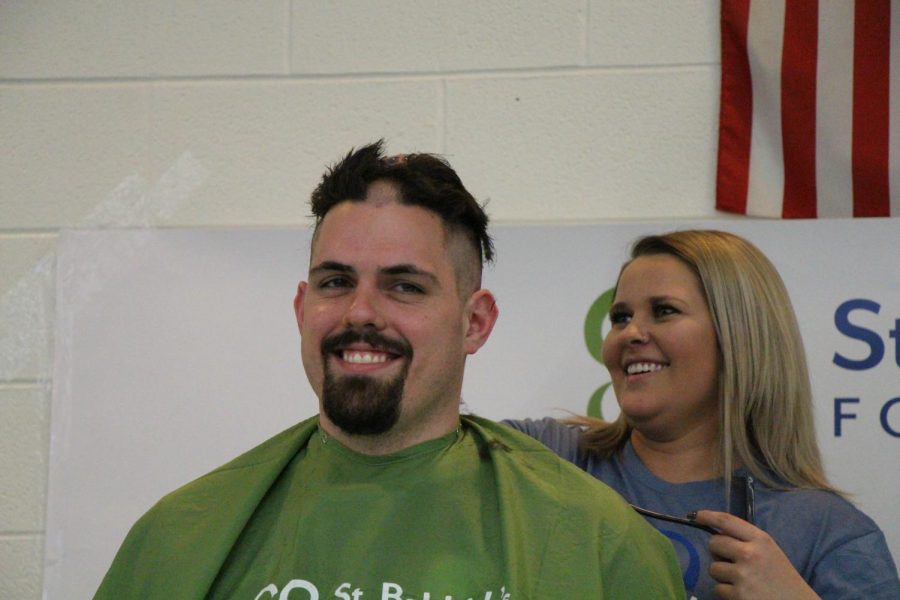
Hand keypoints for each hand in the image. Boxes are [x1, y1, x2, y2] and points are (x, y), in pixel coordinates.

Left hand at [693, 510, 819, 599]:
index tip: (697, 515)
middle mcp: (750, 554)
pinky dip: (726, 592)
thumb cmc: (782, 577)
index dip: (708, 516)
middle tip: (730, 560)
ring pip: (713, 568)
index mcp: (761, 540)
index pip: (727, 521)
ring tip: (739, 580)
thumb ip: (747, 541)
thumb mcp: (770, 551)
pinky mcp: (738, 595)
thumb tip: (718, 533)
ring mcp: (743, 575)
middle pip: (714, 543)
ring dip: (721, 575)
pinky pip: (717, 589)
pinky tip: (741, 593)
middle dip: (717, 552)